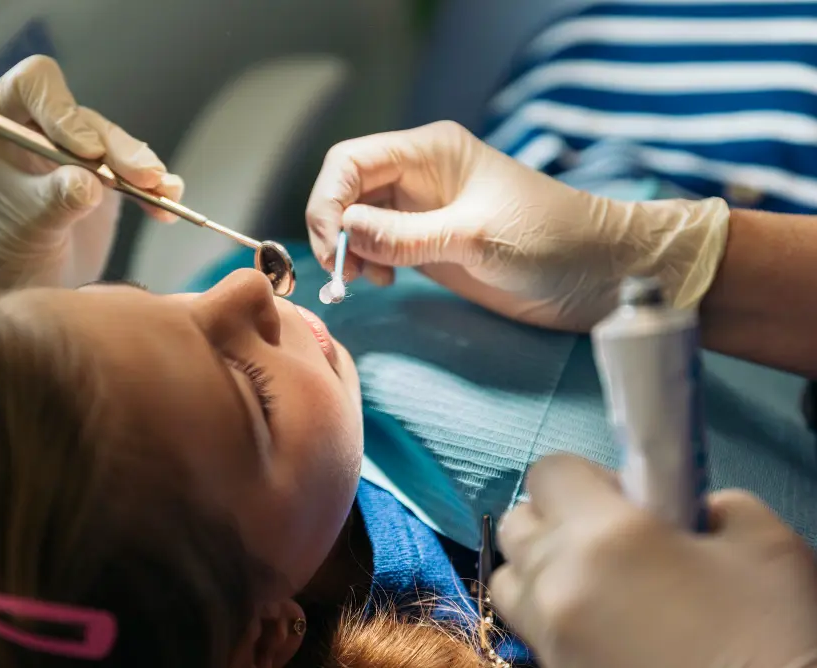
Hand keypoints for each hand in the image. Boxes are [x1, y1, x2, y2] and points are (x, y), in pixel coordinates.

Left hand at [0, 55, 183, 290]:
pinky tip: (169, 205)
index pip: (33, 85)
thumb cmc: (7, 257)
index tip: (86, 151)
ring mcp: (72, 155)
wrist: (26, 292)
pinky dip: (155, 187)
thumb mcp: (28, 227)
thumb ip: (56, 200)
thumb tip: (89, 183)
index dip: (64, 109)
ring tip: (165, 193)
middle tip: (143, 179)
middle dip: (118, 149)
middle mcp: (37, 132)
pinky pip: (135, 171)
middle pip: (87, 119)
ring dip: (143, 168)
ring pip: (116, 145)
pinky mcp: (103, 180)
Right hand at [306, 121, 728, 330]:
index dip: (329, 199)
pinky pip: (378, 247)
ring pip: (356, 221)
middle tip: (343, 270)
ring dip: (348, 249)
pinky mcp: (428, 244)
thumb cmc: (552, 240)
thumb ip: (407, 236)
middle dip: (333, 228)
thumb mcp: (477, 238)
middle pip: (346, 190)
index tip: (333, 244)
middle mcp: (419, 176)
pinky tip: (383, 281)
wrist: (598, 274)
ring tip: (366, 280)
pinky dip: (367, 264)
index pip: (352, 161)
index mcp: (431, 152)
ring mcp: (422, 211)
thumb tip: (345, 231)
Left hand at [490, 454, 816, 667]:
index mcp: (599, 537)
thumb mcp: (763, 544)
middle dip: (556, 518)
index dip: (586, 477)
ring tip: (600, 583)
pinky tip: (607, 624)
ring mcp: (549, 639)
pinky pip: (531, 629)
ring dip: (542, 569)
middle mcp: (555, 585)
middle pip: (517, 526)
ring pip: (511, 581)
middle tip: (614, 537)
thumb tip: (679, 509)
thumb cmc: (772, 633)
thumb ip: (707, 504)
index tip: (629, 498)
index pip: (548, 472)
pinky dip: (552, 615)